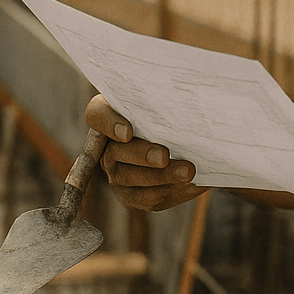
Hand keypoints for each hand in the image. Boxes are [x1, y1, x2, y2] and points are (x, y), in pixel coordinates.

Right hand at [84, 94, 206, 211]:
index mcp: (106, 116)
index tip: (128, 132)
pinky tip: (196, 184)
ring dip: (163, 178)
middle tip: (165, 156)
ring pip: (134, 181)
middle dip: (143, 156)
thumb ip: (160, 94)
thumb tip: (182, 98)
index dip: (110, 124)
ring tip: (189, 172)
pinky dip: (175, 192)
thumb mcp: (158, 96)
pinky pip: (151, 199)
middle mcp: (106, 149)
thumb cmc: (163, 110)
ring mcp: (118, 175)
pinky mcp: (134, 196)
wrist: (174, 136)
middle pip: (117, 153)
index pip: (97, 115)